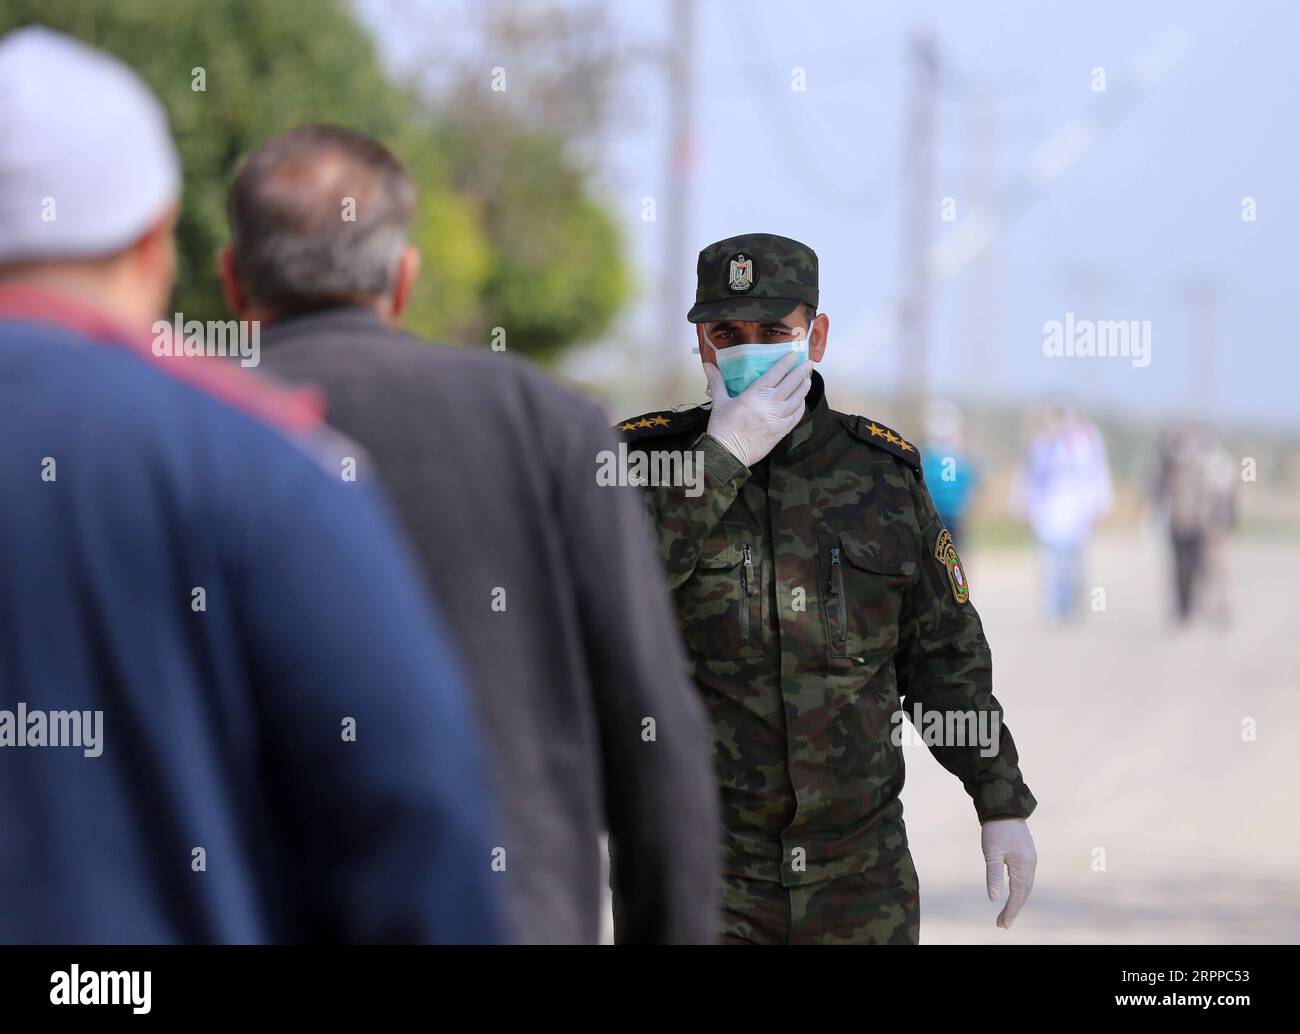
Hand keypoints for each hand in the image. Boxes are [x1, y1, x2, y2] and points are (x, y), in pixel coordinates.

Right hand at [702, 351, 812, 467]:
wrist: (727, 453)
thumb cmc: (722, 426)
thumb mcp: (719, 401)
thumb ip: (717, 382)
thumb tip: (707, 365)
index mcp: (756, 393)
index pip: (776, 373)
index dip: (787, 363)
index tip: (794, 355)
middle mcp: (771, 403)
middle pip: (791, 383)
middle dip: (801, 371)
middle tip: (808, 363)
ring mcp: (779, 417)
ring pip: (797, 398)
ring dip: (804, 387)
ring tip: (808, 379)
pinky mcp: (782, 431)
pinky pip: (796, 416)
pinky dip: (801, 406)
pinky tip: (802, 401)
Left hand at [981, 817, 1036, 928]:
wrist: (1004, 807)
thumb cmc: (996, 830)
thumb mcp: (991, 853)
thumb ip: (994, 876)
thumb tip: (994, 899)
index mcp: (1024, 866)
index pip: (1018, 895)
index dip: (1011, 911)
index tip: (1002, 924)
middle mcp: (1031, 865)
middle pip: (1024, 893)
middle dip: (1013, 909)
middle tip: (1002, 924)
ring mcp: (1030, 860)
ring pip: (1025, 886)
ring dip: (1017, 901)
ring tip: (1006, 914)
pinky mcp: (1026, 855)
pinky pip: (1025, 878)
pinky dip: (1019, 890)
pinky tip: (1012, 895)